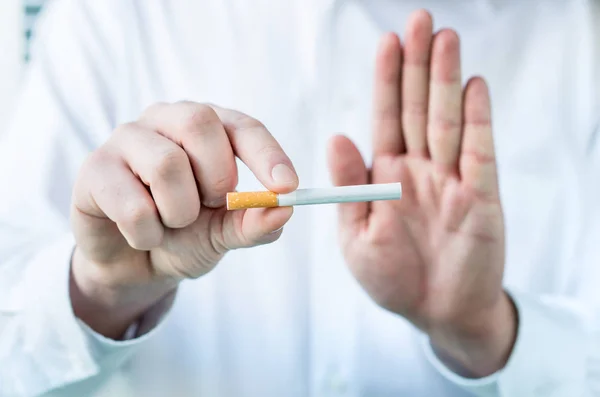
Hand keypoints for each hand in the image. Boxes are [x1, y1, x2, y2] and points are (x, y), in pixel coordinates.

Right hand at [71, 102, 297, 337]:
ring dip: (180, 212)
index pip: (243, 126)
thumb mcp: (224, 233)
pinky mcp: (94, 168)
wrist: (135, 264)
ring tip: (172, 223)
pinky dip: (148, 233)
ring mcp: (126, 138)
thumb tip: (284, 210)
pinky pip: (132, 203)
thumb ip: (253, 223)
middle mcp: (166, 121)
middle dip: (216, 177)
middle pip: (198, 123)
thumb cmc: (184, 235)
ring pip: (165, 163)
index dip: (267, 154)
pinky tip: (143, 235)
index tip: (287, 187)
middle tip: (213, 205)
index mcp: (207, 127)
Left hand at [328, 10, 515, 376]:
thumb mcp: (357, 237)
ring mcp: (451, 179)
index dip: (387, 80)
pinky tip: (473, 85)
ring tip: (443, 40)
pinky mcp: (481, 197)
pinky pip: (479, 152)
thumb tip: (337, 137)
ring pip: (447, 121)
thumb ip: (349, 189)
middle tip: (418, 21)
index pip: (386, 117)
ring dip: (445, 81)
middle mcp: (419, 169)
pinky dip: (477, 119)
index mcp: (385, 176)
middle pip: (418, 108)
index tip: (386, 43)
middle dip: (417, 66)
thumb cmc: (392, 278)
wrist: (435, 313)